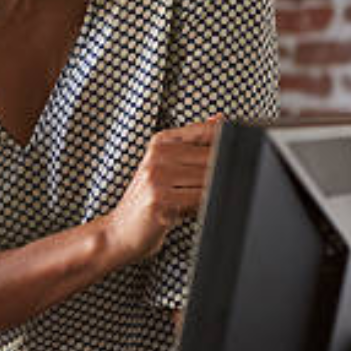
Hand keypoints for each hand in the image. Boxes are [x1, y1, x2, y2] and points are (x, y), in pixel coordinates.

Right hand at [103, 116, 221, 264]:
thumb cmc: (147, 200)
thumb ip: (193, 145)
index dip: (225, 144)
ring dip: (213, 191)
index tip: (231, 158)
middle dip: (222, 173)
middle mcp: (157, 156)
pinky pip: (199, 199)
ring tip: (196, 200)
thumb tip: (220, 119)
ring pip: (208, 179)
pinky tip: (192, 210)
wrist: (120, 231)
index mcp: (160, 143)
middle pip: (211, 157)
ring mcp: (157, 177)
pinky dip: (204, 205)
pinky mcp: (159, 200)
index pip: (205, 132)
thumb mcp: (166, 167)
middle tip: (210, 187)